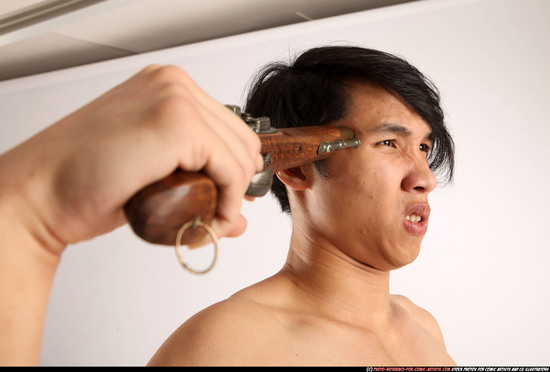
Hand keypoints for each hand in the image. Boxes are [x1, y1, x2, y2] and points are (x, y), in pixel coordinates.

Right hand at [0, 64, 262, 253]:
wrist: (40, 195)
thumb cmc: (82, 182)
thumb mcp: (153, 175)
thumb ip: (197, 182)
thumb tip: (237, 214)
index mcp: (166, 88)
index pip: (230, 127)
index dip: (235, 168)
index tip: (227, 196)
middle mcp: (173, 85)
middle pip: (241, 139)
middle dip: (236, 183)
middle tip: (218, 214)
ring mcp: (176, 99)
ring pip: (241, 154)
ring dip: (232, 196)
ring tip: (207, 222)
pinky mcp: (177, 124)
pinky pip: (230, 168)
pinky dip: (228, 200)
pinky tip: (211, 218)